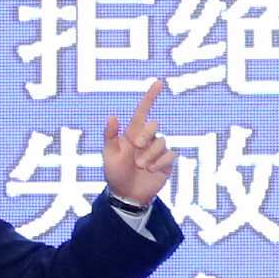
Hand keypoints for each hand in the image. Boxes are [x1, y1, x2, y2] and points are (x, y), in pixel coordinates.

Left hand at [102, 79, 171, 209]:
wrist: (126, 195)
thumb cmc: (115, 173)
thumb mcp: (109, 155)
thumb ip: (110, 136)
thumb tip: (112, 116)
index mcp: (132, 133)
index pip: (142, 111)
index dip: (150, 96)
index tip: (159, 82)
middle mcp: (147, 139)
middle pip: (154, 125)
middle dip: (145, 135)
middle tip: (136, 147)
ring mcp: (157, 151)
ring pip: (161, 142)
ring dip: (149, 154)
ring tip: (140, 166)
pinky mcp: (166, 162)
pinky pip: (169, 155)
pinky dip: (159, 163)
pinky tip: (151, 170)